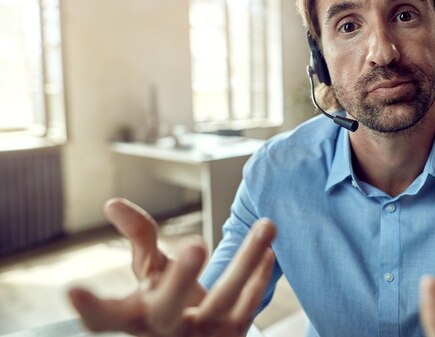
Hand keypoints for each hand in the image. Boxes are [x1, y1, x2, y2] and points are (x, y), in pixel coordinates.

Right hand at [68, 198, 275, 336]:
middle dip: (180, 278)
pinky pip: (248, 307)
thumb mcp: (149, 273)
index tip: (74, 292)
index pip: (105, 319)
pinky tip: (269, 249)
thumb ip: (139, 238)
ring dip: (245, 261)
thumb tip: (113, 203)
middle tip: (195, 245)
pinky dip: (259, 278)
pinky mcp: (232, 335)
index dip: (92, 308)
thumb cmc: (168, 300)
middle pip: (168, 309)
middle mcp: (165, 330)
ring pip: (223, 303)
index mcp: (135, 316)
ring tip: (266, 224)